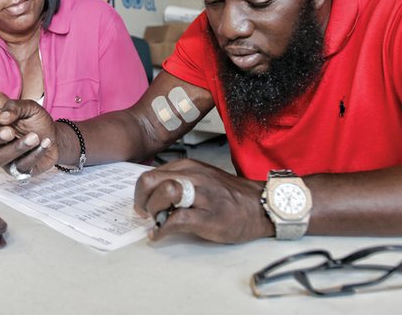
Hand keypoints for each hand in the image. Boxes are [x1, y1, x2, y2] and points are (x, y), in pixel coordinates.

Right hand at [0, 92, 57, 175]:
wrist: (54, 136)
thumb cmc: (37, 122)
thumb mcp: (29, 107)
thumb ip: (15, 107)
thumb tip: (2, 115)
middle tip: (10, 131)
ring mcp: (3, 156)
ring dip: (17, 147)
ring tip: (34, 137)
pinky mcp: (16, 169)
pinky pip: (19, 166)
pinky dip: (34, 154)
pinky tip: (44, 143)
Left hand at [134, 159, 271, 242]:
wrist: (260, 205)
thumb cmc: (229, 195)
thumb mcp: (201, 178)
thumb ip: (179, 181)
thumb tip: (154, 195)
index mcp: (189, 167)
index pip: (152, 173)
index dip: (141, 191)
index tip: (143, 203)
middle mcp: (193, 176)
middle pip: (152, 180)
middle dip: (141, 198)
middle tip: (145, 212)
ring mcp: (202, 195)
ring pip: (165, 193)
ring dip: (154, 210)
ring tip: (157, 221)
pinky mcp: (209, 216)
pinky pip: (177, 220)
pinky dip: (162, 230)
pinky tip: (161, 235)